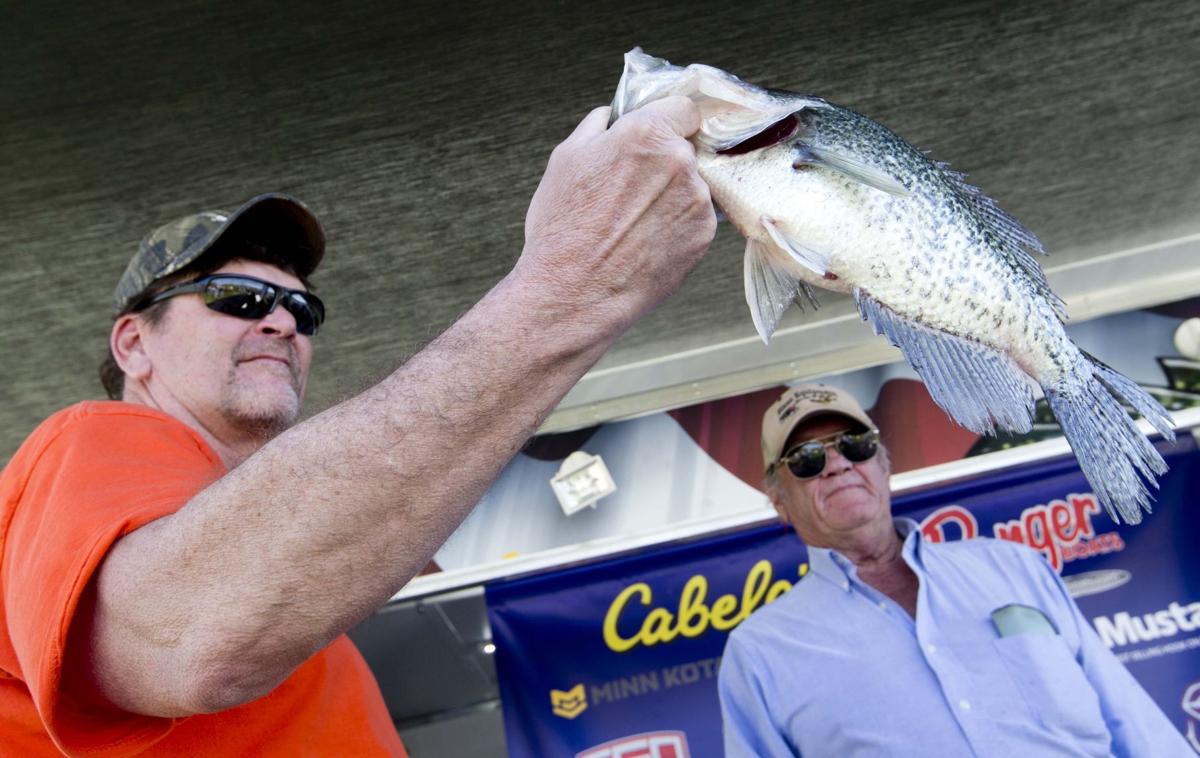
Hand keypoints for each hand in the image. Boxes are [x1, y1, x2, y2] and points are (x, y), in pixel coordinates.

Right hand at [517, 96, 716, 334]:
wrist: (574, 292)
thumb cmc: (563, 228)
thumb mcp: (565, 160)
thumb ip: (596, 127)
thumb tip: (611, 116)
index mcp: (647, 133)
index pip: (684, 108)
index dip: (670, 120)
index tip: (661, 133)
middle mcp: (680, 162)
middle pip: (686, 149)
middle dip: (664, 162)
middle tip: (631, 189)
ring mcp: (697, 201)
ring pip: (692, 186)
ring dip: (671, 197)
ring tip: (632, 223)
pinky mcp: (703, 236)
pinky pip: (695, 220)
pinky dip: (676, 226)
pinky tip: (644, 241)